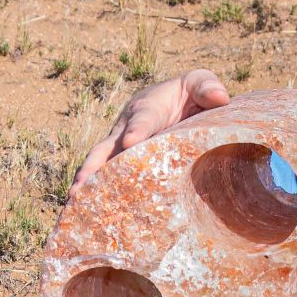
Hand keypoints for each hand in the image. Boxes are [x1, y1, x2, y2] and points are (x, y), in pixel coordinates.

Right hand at [74, 67, 231, 191]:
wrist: (173, 99)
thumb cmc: (188, 93)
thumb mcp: (198, 83)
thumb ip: (206, 87)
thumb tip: (220, 98)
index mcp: (147, 108)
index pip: (142, 120)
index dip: (137, 130)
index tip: (131, 142)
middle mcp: (126, 128)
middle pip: (106, 147)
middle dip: (93, 165)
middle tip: (82, 183)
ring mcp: (120, 147)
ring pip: (101, 165)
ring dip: (87, 183)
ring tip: (75, 203)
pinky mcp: (122, 162)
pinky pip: (107, 177)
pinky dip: (97, 192)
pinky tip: (87, 213)